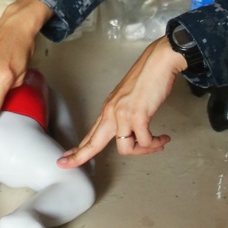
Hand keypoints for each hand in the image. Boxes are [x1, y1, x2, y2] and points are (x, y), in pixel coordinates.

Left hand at [58, 36, 181, 166]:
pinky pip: (145, 141)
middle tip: (64, 165)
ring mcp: (123, 115)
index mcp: (109, 108)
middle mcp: (112, 112)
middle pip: (92, 143)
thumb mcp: (129, 98)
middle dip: (78, 157)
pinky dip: (155, 143)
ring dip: (144, 151)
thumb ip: (125, 115)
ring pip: (126, 149)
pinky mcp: (137, 116)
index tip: (65, 158)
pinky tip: (163, 138)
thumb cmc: (148, 77)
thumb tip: (132, 133)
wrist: (158, 62)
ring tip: (157, 144)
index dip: (78, 149)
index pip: (91, 134)